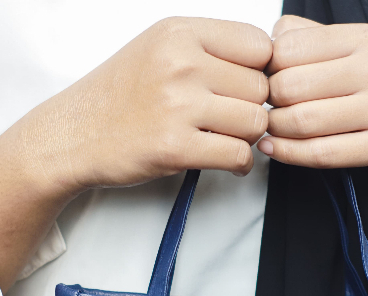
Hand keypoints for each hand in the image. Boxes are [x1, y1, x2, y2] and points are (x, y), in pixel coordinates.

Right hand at [13, 17, 271, 195]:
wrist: (75, 134)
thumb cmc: (122, 94)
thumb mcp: (161, 49)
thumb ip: (210, 50)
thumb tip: (266, 64)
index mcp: (180, 33)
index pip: (259, 46)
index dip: (260, 71)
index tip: (245, 87)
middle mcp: (180, 64)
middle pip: (260, 88)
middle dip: (252, 108)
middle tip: (232, 120)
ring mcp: (178, 106)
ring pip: (255, 122)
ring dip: (247, 138)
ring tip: (226, 138)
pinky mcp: (176, 147)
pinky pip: (238, 155)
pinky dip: (239, 164)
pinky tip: (226, 161)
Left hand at [258, 16, 367, 181]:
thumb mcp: (365, 52)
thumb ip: (317, 41)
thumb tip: (268, 44)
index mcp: (365, 39)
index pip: (289, 47)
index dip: (267, 68)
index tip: (269, 82)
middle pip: (290, 84)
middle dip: (269, 101)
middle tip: (270, 110)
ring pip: (303, 120)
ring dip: (275, 129)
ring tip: (271, 129)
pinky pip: (322, 153)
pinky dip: (289, 153)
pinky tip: (273, 149)